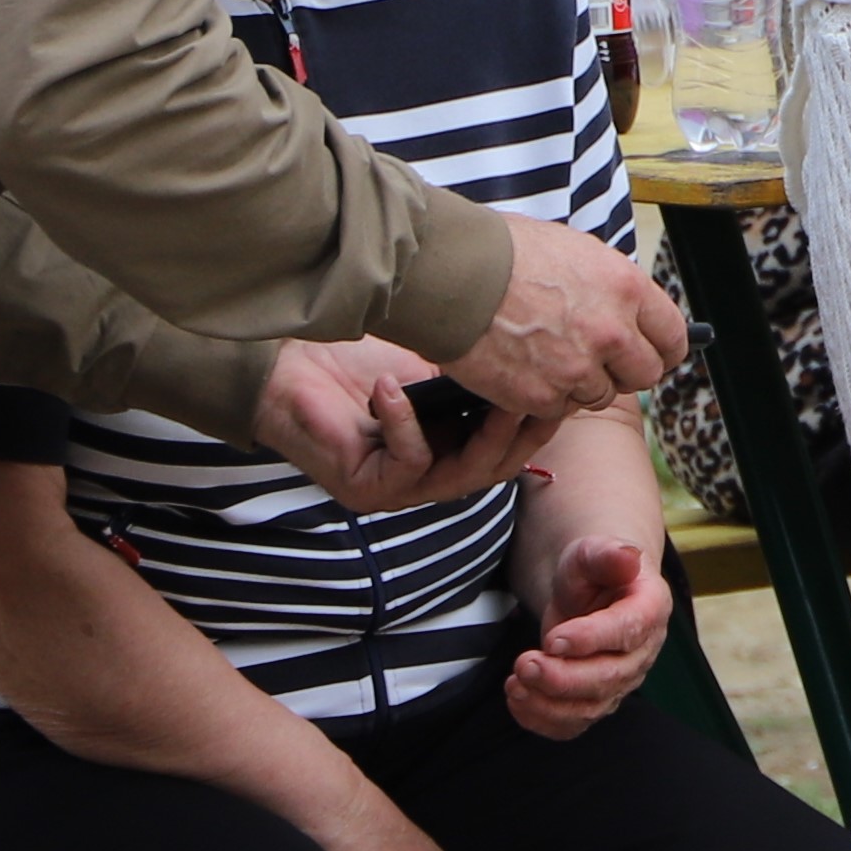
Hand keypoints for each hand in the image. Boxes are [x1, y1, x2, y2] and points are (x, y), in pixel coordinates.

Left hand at [256, 338, 559, 513]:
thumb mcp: (434, 365)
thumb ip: (478, 375)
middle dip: (523, 434)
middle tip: (541, 397)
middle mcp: (429, 479)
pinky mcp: (367, 490)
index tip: (563, 389)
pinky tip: (392, 389)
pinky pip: (409, 462)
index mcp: (449, 451)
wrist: (287, 371)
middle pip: (495, 470)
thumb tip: (536, 360)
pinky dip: (405, 422)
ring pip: (463, 477)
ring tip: (498, 397)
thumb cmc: (356, 364)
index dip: (538, 425)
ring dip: (484, 435)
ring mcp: (399, 490)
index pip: (508, 450)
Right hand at [448, 213, 686, 422]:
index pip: (672, 335)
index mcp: (625, 287)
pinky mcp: (543, 396)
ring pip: (600, 395)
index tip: (654, 354)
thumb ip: (606, 285)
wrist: (451, 275)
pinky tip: (523, 371)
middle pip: (645, 374)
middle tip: (599, 364)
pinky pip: (559, 409)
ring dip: (580, 384)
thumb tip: (624, 308)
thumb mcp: (573, 250)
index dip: (663, 348)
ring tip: (547, 359)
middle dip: (625, 371)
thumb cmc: (502, 252)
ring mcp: (578, 368)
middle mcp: (611, 331)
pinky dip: (543, 397)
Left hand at [502, 525, 670, 742]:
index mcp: (649, 609)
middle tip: (524, 663)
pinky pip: (572, 723)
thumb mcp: (592, 554)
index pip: (628, 631)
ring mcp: (620, 682)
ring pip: (589, 708)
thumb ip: (606, 555)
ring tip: (514, 683)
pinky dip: (541, 719)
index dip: (591, 639)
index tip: (553, 639)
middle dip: (562, 677)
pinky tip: (517, 699)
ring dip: (547, 703)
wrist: (590, 593)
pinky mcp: (595, 700)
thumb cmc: (592, 572)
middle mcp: (641, 652)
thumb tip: (627, 555)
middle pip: (608, 678)